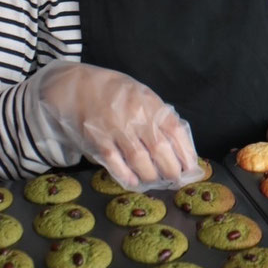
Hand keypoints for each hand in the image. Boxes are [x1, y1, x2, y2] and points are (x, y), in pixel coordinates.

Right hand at [38, 62, 198, 188]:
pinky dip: (127, 176)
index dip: (186, 152)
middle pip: (160, 150)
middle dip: (172, 170)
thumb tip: (179, 145)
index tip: (190, 167)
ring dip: (151, 176)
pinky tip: (134, 181)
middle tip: (175, 179)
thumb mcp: (141, 94)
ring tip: (156, 181)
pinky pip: (116, 164)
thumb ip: (158, 116)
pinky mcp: (98, 140)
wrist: (77, 86)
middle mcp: (136, 116)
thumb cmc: (114, 92)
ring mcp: (116, 129)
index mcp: (150, 103)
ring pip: (140, 160)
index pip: (176, 131)